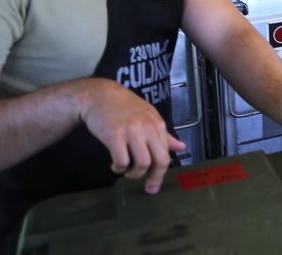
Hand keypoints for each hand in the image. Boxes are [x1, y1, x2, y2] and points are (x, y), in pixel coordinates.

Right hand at [78, 79, 185, 193]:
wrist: (100, 96)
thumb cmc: (124, 107)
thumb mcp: (148, 116)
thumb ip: (164, 135)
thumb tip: (181, 147)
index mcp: (158, 124)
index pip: (167, 154)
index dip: (162, 172)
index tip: (154, 183)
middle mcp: (148, 127)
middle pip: (160, 161)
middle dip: (154, 178)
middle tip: (146, 186)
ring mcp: (131, 131)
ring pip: (143, 163)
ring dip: (135, 174)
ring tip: (127, 171)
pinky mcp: (114, 135)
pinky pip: (122, 161)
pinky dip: (119, 168)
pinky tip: (116, 165)